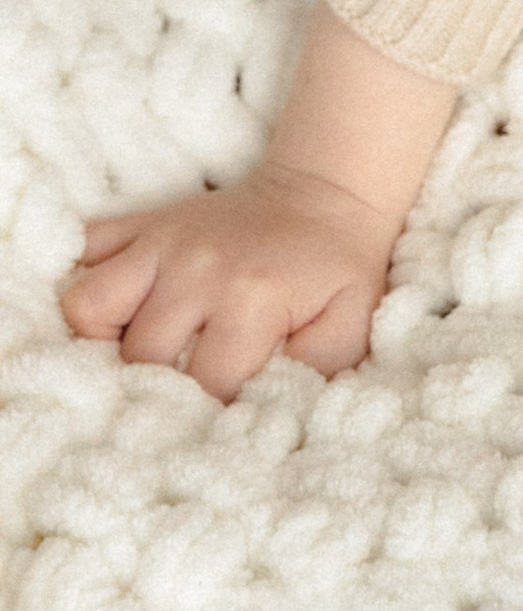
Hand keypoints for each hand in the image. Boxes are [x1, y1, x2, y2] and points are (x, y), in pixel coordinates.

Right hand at [60, 7, 456, 398]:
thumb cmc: (336, 270)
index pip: (204, 384)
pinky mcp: (142, 222)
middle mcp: (197, 268)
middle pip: (139, 358)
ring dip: (100, 340)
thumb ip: (314, 373)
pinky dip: (85, 282)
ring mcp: (162, 241)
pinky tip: (115, 308)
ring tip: (132, 353)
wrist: (324, 193)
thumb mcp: (350, 324)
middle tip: (174, 392)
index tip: (219, 417)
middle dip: (154, 387)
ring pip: (87, 305)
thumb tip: (261, 409)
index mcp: (251, 297)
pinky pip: (84, 250)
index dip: (211, 413)